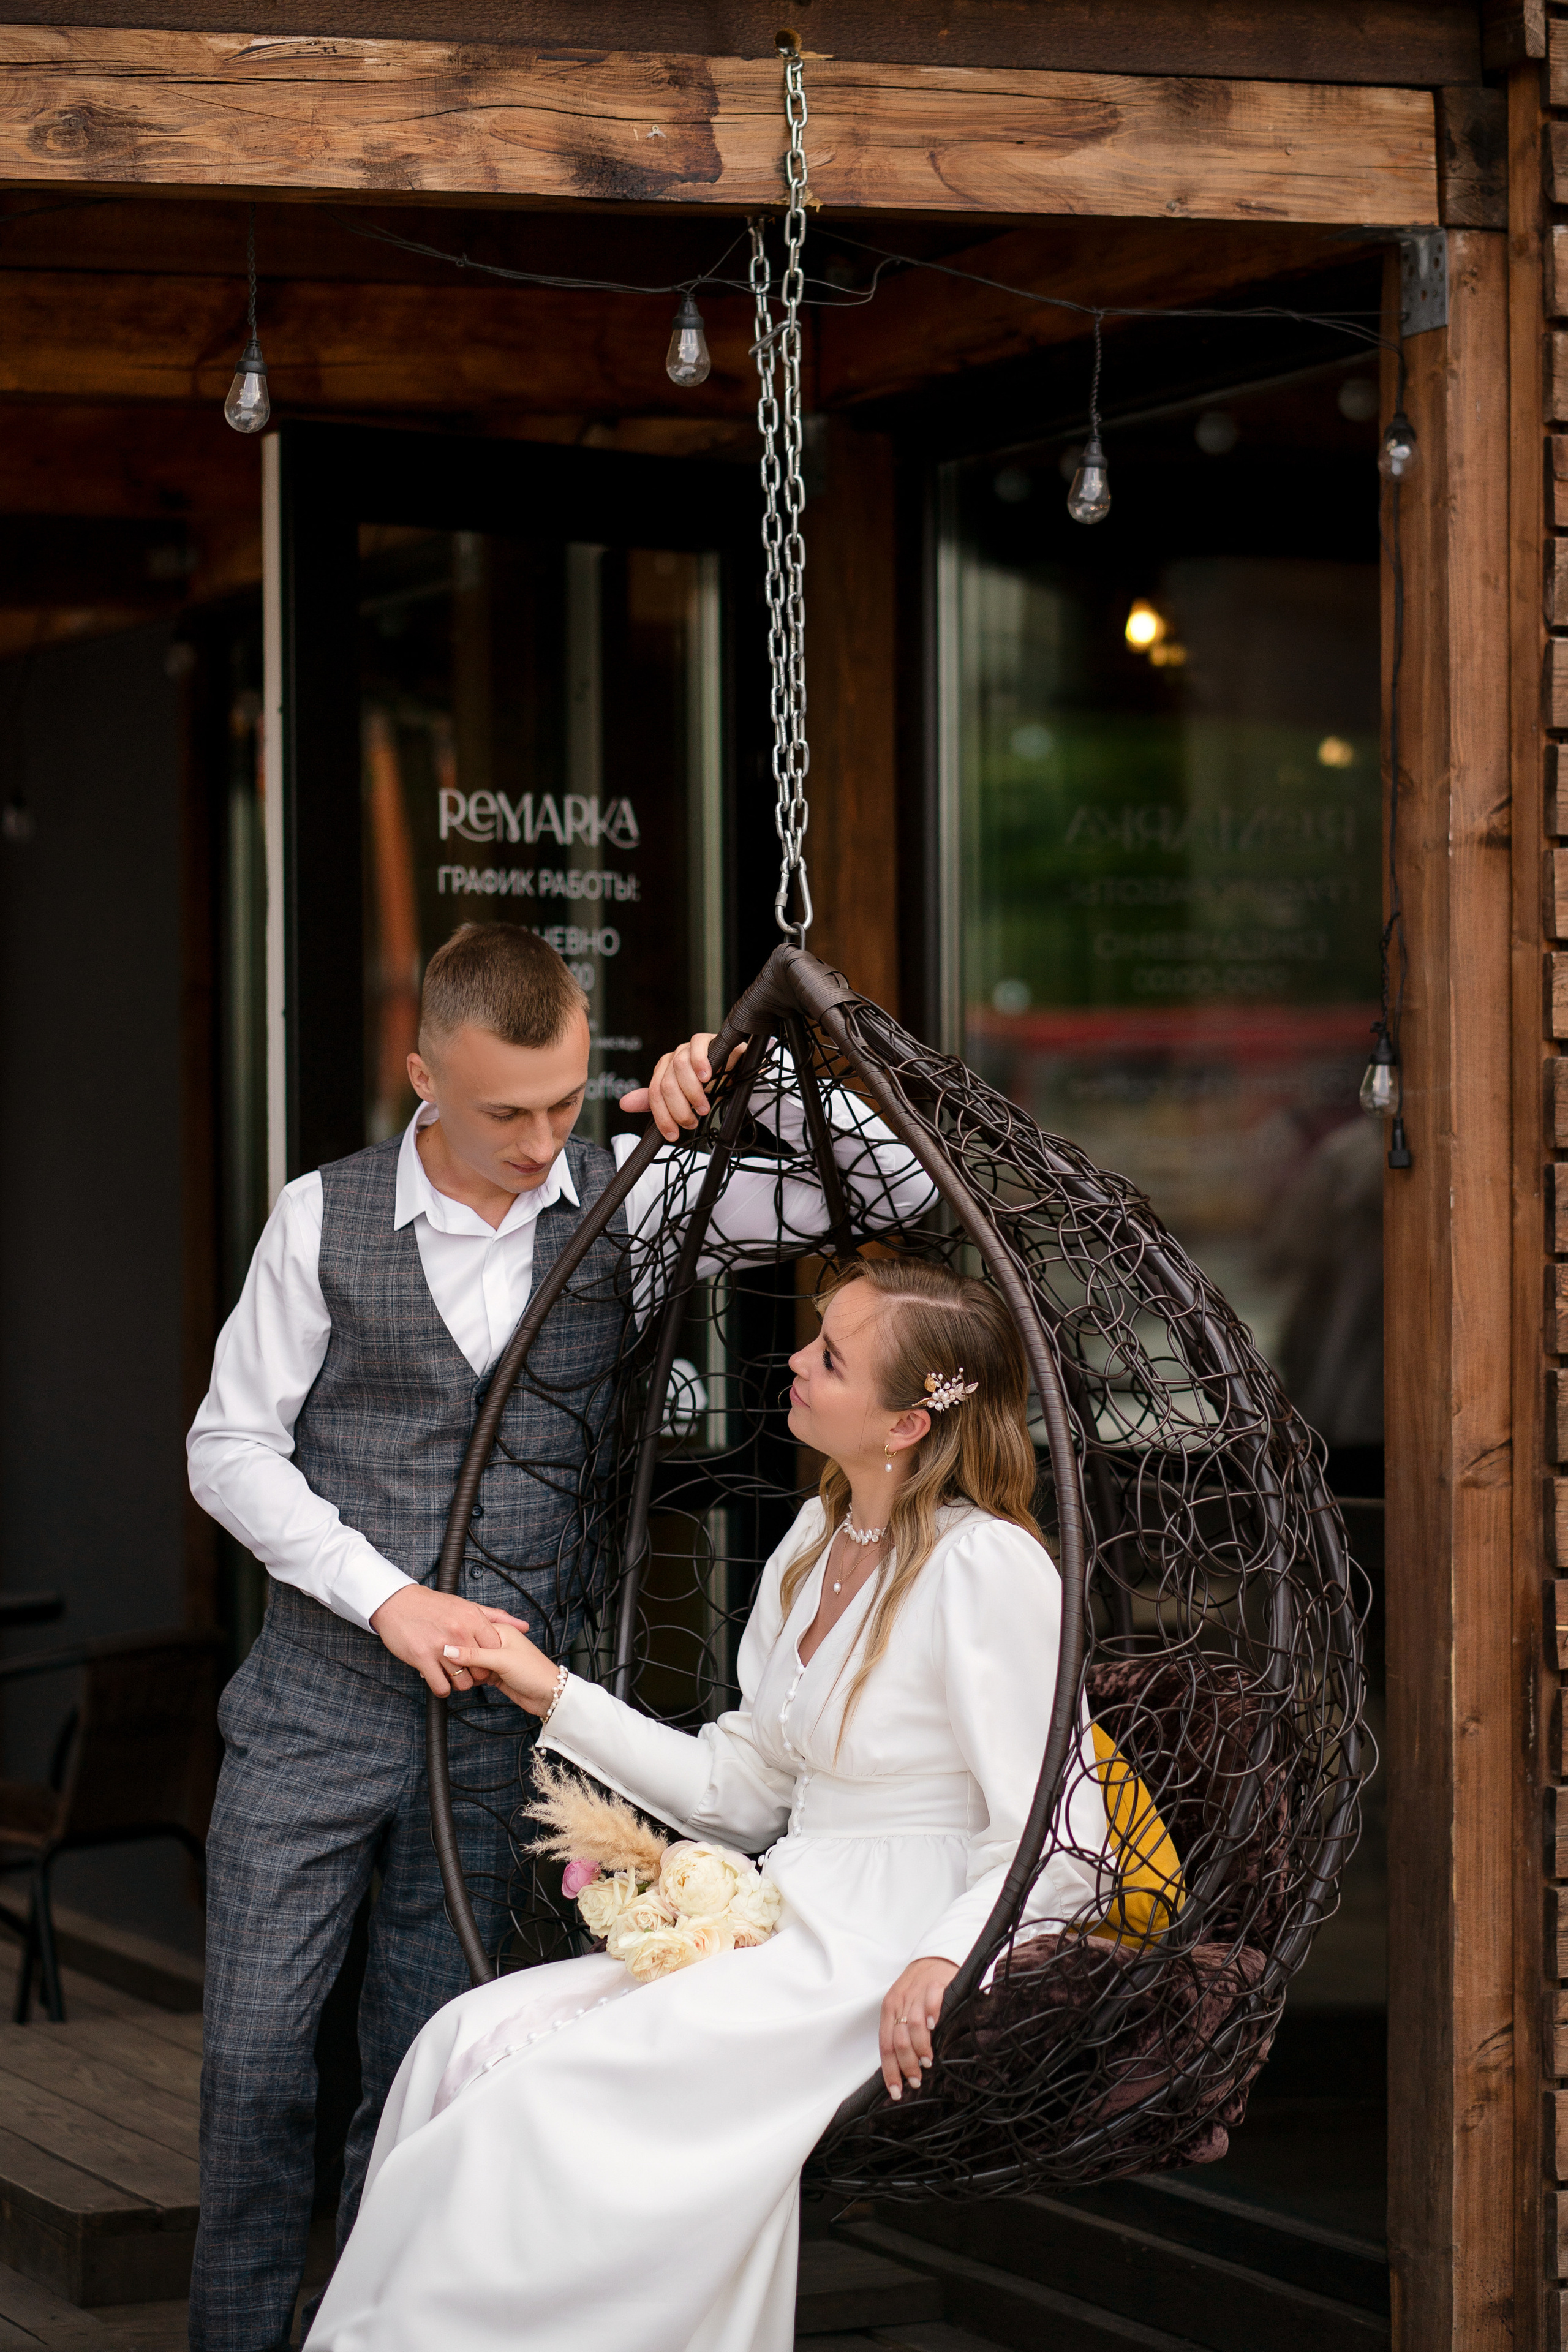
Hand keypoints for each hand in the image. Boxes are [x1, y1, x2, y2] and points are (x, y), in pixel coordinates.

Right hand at [369, 1586, 529, 1697]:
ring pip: (463, 1683)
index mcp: (472, 1619)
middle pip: (481, 1671)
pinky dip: (442, 1689)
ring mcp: (440, 1647)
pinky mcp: (422, 1659)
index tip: (484, 1661)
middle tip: (467, 1670)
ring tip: (453, 1674)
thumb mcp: (468, 1606)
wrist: (398, 1603)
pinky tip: (440, 1680)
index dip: (492, 1660)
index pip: (495, 1650)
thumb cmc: (433, 1605)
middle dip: (477, 1675)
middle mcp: (459, 1632)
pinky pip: (441, 1687)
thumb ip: (497, 1618)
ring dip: (459, 1684)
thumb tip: (524, 1626)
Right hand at [441, 1620, 561, 1713]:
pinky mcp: (493, 1675)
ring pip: (471, 1662)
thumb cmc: (533, 1671)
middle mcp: (496, 1642)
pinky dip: (469, 1678)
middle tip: (451, 1666)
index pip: (472, 1629)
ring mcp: (494, 1659)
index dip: (458, 1639)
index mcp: (501, 1630)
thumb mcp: (502, 1660)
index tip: (443, 1648)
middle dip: (460, 1658)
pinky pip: (475, 1674)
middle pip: (469, 1646)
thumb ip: (474, 1655)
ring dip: (464, 1670)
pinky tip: (461, 1683)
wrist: (548, 1695)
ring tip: (458, 1676)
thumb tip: (449, 1650)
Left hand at [618, 1033, 743, 1142]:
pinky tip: (708, 1077)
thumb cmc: (707, 1085)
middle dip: (679, 1109)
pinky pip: (697, 1048)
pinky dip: (701, 1063)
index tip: (673, 1134)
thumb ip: (656, 1102)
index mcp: (662, 1072)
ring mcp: (687, 1048)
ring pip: (680, 1068)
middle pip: (667, 1085)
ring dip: (693, 1092)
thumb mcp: (681, 1099)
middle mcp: (672, 1059)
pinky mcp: (704, 1040)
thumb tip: (625, 1104)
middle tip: (692, 1122)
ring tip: (704, 1107)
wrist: (732, 1070)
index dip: (663, 1117)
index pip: (654, 1095)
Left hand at [879, 1956, 958, 2099]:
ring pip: (913, 2026)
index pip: (885, 2045)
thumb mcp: (903, 2008)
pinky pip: (931, 2001)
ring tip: (927, 2062)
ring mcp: (917, 1992)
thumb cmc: (917, 1989)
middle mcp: (900, 2001)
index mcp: (889, 2009)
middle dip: (906, 2065)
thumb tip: (902, 2067)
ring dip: (920, 2048)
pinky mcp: (936, 1984)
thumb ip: (900, 2031)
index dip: (890, 2071)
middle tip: (916, 2079)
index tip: (896, 2092)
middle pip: (898, 2039)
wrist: (933, 1958)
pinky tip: (935, 2027)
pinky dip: (932, 2015)